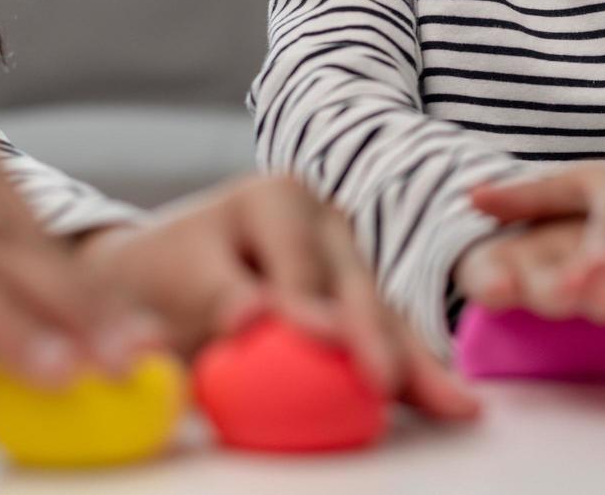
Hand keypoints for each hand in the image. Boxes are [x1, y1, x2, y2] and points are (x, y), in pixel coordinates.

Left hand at [75, 176, 479, 420]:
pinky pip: (384, 341)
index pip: (296, 255)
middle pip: (351, 282)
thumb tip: (250, 317)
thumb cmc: (155, 280)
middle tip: (381, 379)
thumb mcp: (170, 278)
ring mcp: (348, 259)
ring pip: (380, 314)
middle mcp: (323, 219)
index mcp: (272, 198)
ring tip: (451, 403)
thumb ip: (208, 296)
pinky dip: (410, 375)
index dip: (310, 300)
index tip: (320, 339)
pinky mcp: (357, 303)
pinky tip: (446, 405)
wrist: (153, 285)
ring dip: (410, 361)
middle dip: (370, 333)